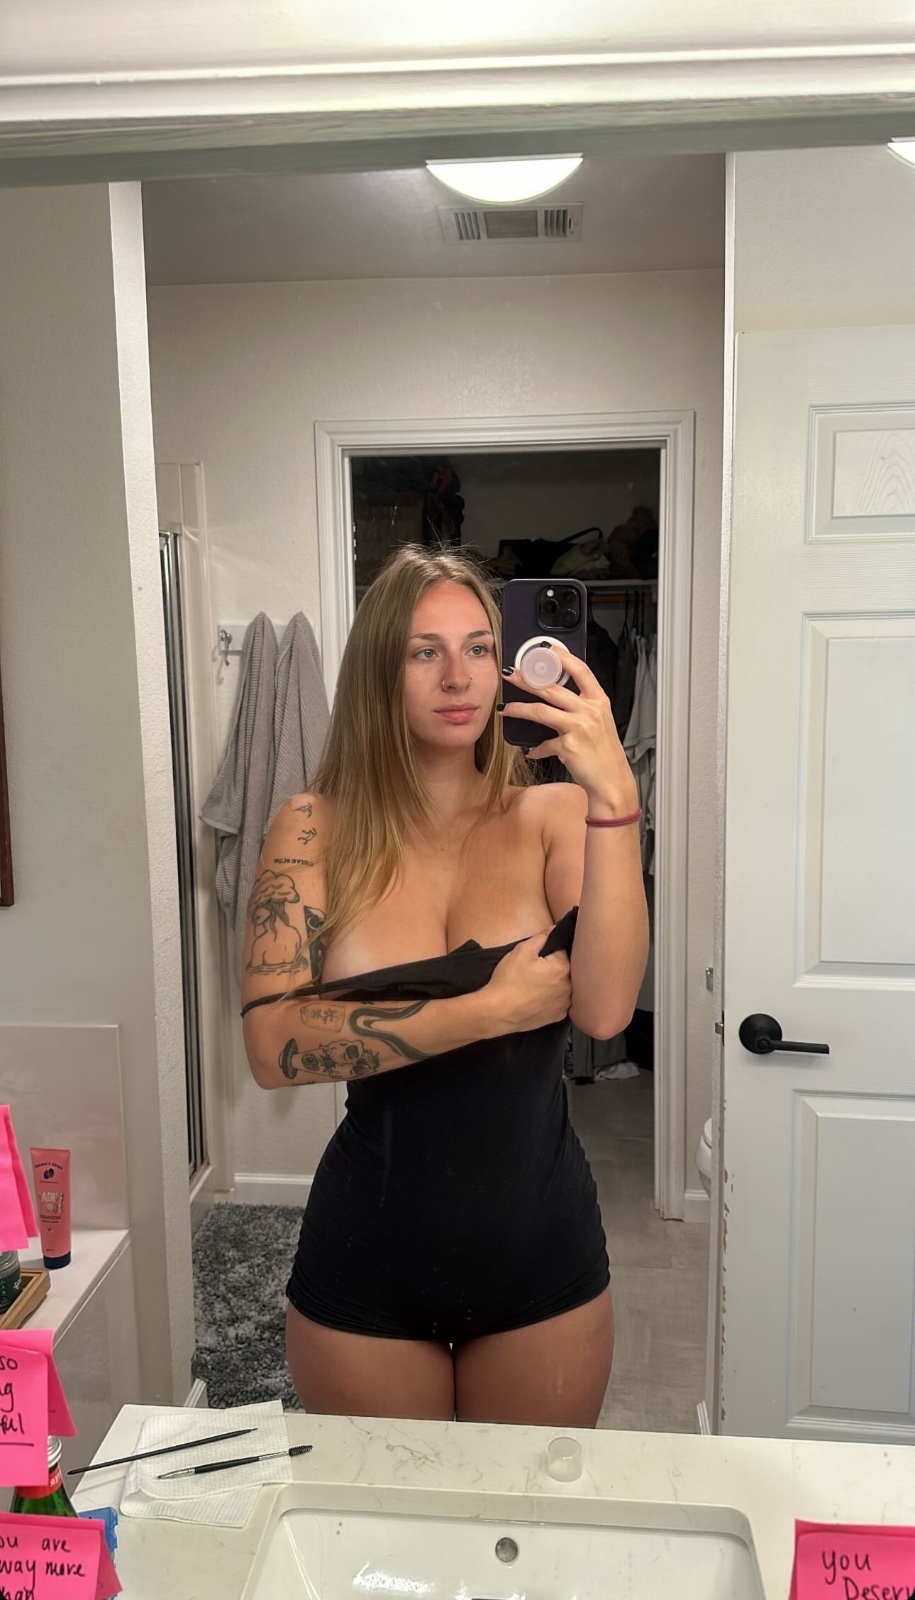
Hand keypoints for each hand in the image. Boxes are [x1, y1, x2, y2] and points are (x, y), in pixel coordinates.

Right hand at [483, 928, 571, 1033]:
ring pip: (564, 986)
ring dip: (555, 984)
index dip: (549, 952)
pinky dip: (552, 999)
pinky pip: (559, 1002)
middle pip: (565, 969)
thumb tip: (555, 929)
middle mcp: (570, 986)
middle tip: (534, 972)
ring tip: (536, 985)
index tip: (537, 958)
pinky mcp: (558, 1016)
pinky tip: (538, 998)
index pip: (562, 951)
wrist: (497, 1012)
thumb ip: (542, 937)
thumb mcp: (521, 951)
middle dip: (553, 967)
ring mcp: (565, 1003)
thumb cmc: (508, 979)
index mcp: (563, 967)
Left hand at [500, 645, 637, 808]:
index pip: (580, 670)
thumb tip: (555, 695)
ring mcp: (579, 728)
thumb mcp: (599, 722)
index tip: (545, 649)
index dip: (562, 656)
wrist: (612, 781)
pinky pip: (544, 744)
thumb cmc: (604, 753)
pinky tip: (531, 751)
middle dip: (526, 679)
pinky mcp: (568, 746)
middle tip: (509, 674)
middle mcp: (589, 711)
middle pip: (552, 688)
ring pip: (541, 711)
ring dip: (519, 709)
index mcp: (598, 701)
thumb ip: (582, 706)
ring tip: (506, 708)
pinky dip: (536, 748)